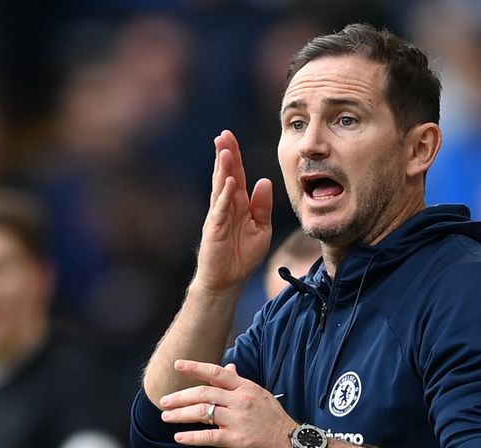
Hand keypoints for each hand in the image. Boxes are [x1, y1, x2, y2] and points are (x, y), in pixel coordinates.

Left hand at [159, 360, 296, 447]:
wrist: (293, 446)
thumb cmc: (275, 422)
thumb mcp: (260, 396)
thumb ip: (240, 383)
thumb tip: (229, 367)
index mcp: (246, 388)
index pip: (217, 372)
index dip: (195, 367)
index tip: (178, 365)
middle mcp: (241, 401)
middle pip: (204, 393)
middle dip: (180, 396)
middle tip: (164, 401)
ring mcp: (239, 420)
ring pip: (202, 413)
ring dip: (180, 415)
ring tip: (166, 418)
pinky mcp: (237, 440)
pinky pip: (208, 436)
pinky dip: (191, 437)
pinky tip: (179, 438)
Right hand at [195, 130, 273, 293]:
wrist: (229, 280)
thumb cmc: (242, 255)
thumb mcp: (261, 228)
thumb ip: (263, 206)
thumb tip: (264, 181)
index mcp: (240, 204)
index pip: (238, 175)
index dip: (235, 156)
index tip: (230, 137)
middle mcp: (227, 206)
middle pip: (226, 175)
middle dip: (225, 154)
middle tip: (224, 135)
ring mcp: (219, 216)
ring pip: (221, 188)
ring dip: (224, 169)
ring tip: (225, 150)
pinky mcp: (215, 229)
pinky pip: (221, 209)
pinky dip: (226, 196)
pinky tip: (229, 182)